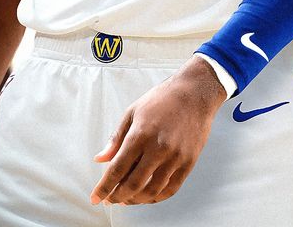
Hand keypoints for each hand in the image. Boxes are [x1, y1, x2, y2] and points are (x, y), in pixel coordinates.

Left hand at [90, 55, 225, 205]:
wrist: (196, 92)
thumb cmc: (163, 98)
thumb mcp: (133, 111)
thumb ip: (116, 138)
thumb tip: (100, 159)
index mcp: (141, 134)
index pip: (117, 169)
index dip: (104, 187)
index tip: (96, 197)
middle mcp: (158, 147)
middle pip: (133, 185)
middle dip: (117, 197)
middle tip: (110, 200)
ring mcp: (175, 156)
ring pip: (151, 191)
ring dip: (135, 200)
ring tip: (127, 199)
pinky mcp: (189, 161)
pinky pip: (170, 189)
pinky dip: (156, 197)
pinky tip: (148, 195)